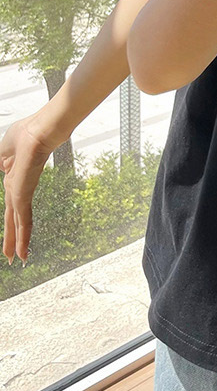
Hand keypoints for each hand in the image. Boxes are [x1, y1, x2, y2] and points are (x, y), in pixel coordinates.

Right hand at [0, 112, 61, 265]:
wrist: (38, 131)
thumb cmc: (25, 134)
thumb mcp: (3, 152)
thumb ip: (2, 162)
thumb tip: (2, 167)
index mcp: (14, 179)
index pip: (11, 205)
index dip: (10, 219)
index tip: (11, 230)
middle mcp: (19, 189)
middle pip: (15, 218)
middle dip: (14, 237)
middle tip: (15, 256)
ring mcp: (22, 192)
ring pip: (20, 223)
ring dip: (18, 242)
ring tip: (20, 259)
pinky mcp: (25, 194)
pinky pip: (23, 219)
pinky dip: (24, 236)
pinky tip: (24, 251)